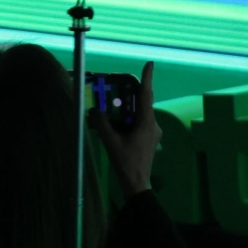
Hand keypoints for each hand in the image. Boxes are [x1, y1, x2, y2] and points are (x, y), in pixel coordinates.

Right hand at [93, 62, 161, 195]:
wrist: (137, 183)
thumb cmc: (126, 162)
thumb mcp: (111, 142)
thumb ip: (102, 124)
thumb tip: (94, 110)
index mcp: (146, 123)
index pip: (146, 95)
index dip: (147, 78)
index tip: (149, 63)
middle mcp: (153, 125)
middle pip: (142, 103)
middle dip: (130, 93)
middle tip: (119, 85)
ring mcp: (153, 132)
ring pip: (140, 113)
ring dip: (128, 109)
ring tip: (113, 108)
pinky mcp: (150, 139)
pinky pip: (140, 123)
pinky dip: (129, 119)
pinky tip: (117, 124)